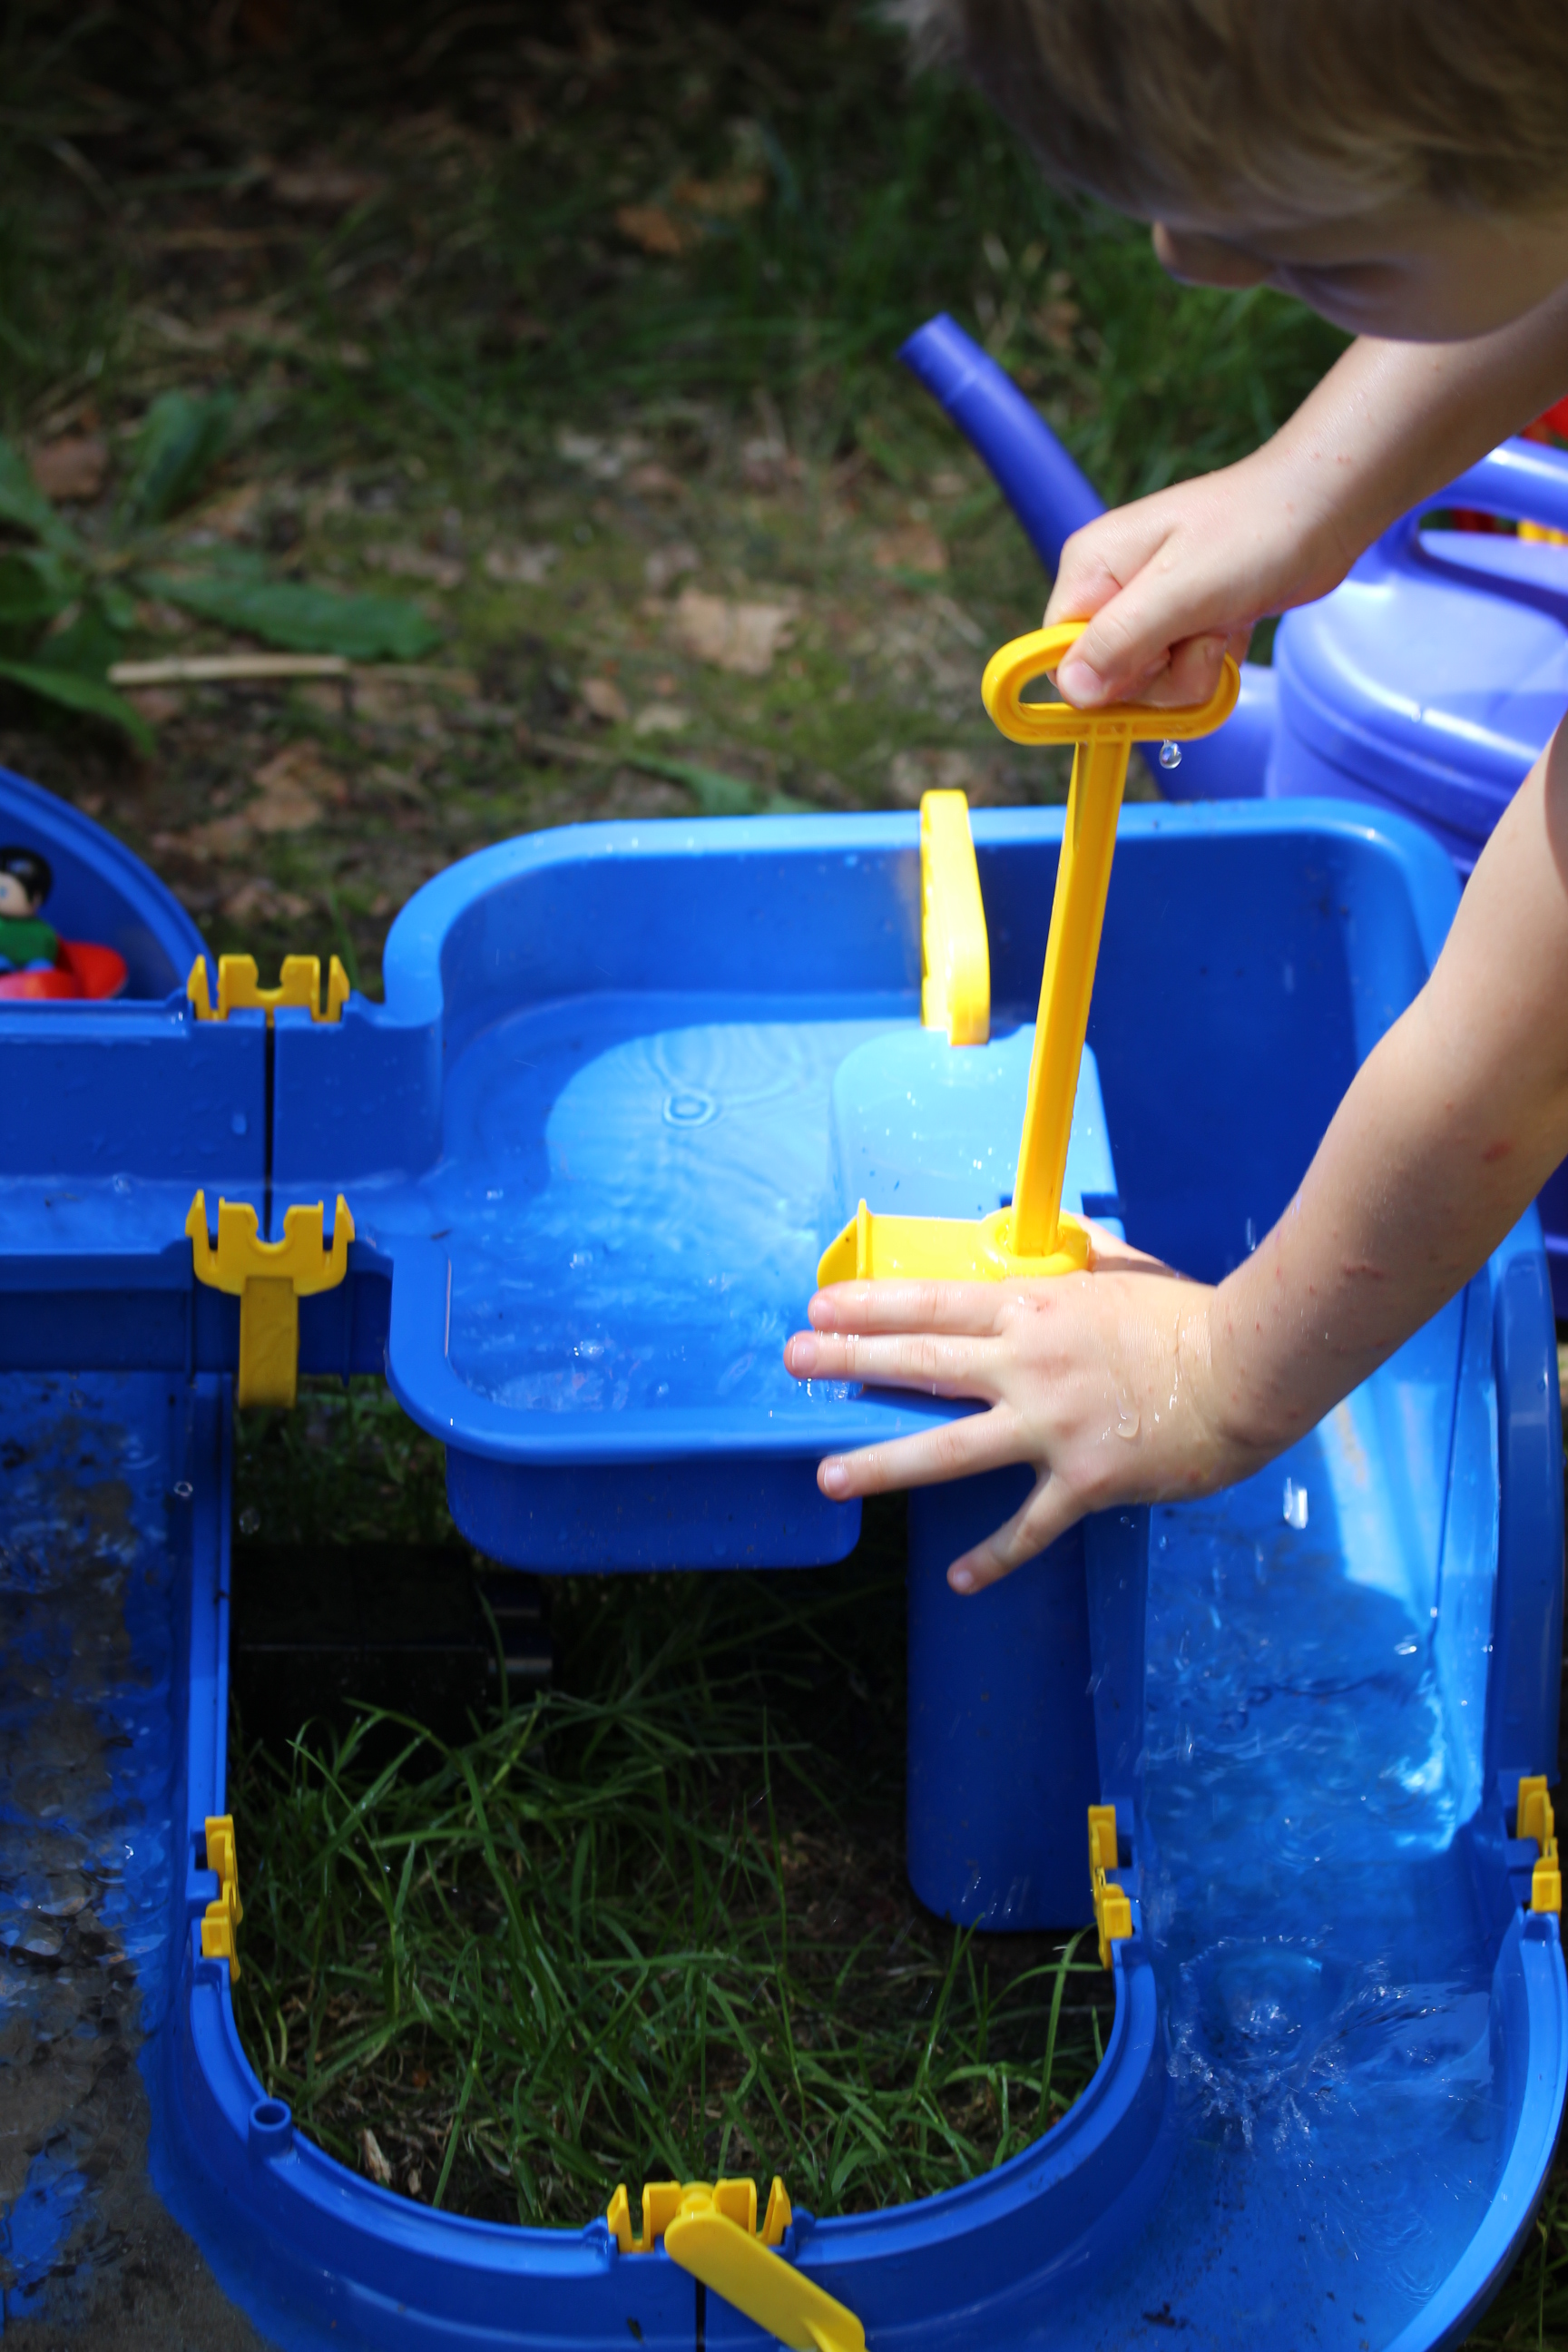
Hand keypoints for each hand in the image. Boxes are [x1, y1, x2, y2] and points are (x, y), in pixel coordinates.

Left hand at [783, 1230, 1266, 1593]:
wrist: (1248, 1367)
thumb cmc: (1192, 1314)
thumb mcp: (1126, 1268)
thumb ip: (1086, 1256)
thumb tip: (1069, 1235)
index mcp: (1035, 1308)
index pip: (933, 1302)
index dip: (871, 1305)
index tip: (820, 1307)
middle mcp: (1028, 1363)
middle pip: (921, 1362)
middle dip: (849, 1361)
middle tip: (793, 1363)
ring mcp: (1051, 1425)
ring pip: (947, 1447)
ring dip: (883, 1463)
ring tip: (828, 1476)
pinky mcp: (1083, 1480)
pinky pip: (1027, 1526)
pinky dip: (992, 1556)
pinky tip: (958, 1578)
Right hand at [1044, 440, 1352, 710]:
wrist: (1325, 509)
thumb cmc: (1255, 533)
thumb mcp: (1181, 590)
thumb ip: (1120, 641)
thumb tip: (1071, 692)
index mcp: (1091, 569)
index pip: (1059, 657)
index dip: (1100, 679)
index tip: (1149, 665)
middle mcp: (1112, 590)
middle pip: (1107, 681)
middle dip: (1162, 677)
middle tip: (1201, 634)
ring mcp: (1149, 609)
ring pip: (1150, 687)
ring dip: (1194, 673)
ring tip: (1223, 625)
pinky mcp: (1184, 624)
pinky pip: (1181, 677)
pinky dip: (1213, 664)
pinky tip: (1233, 626)